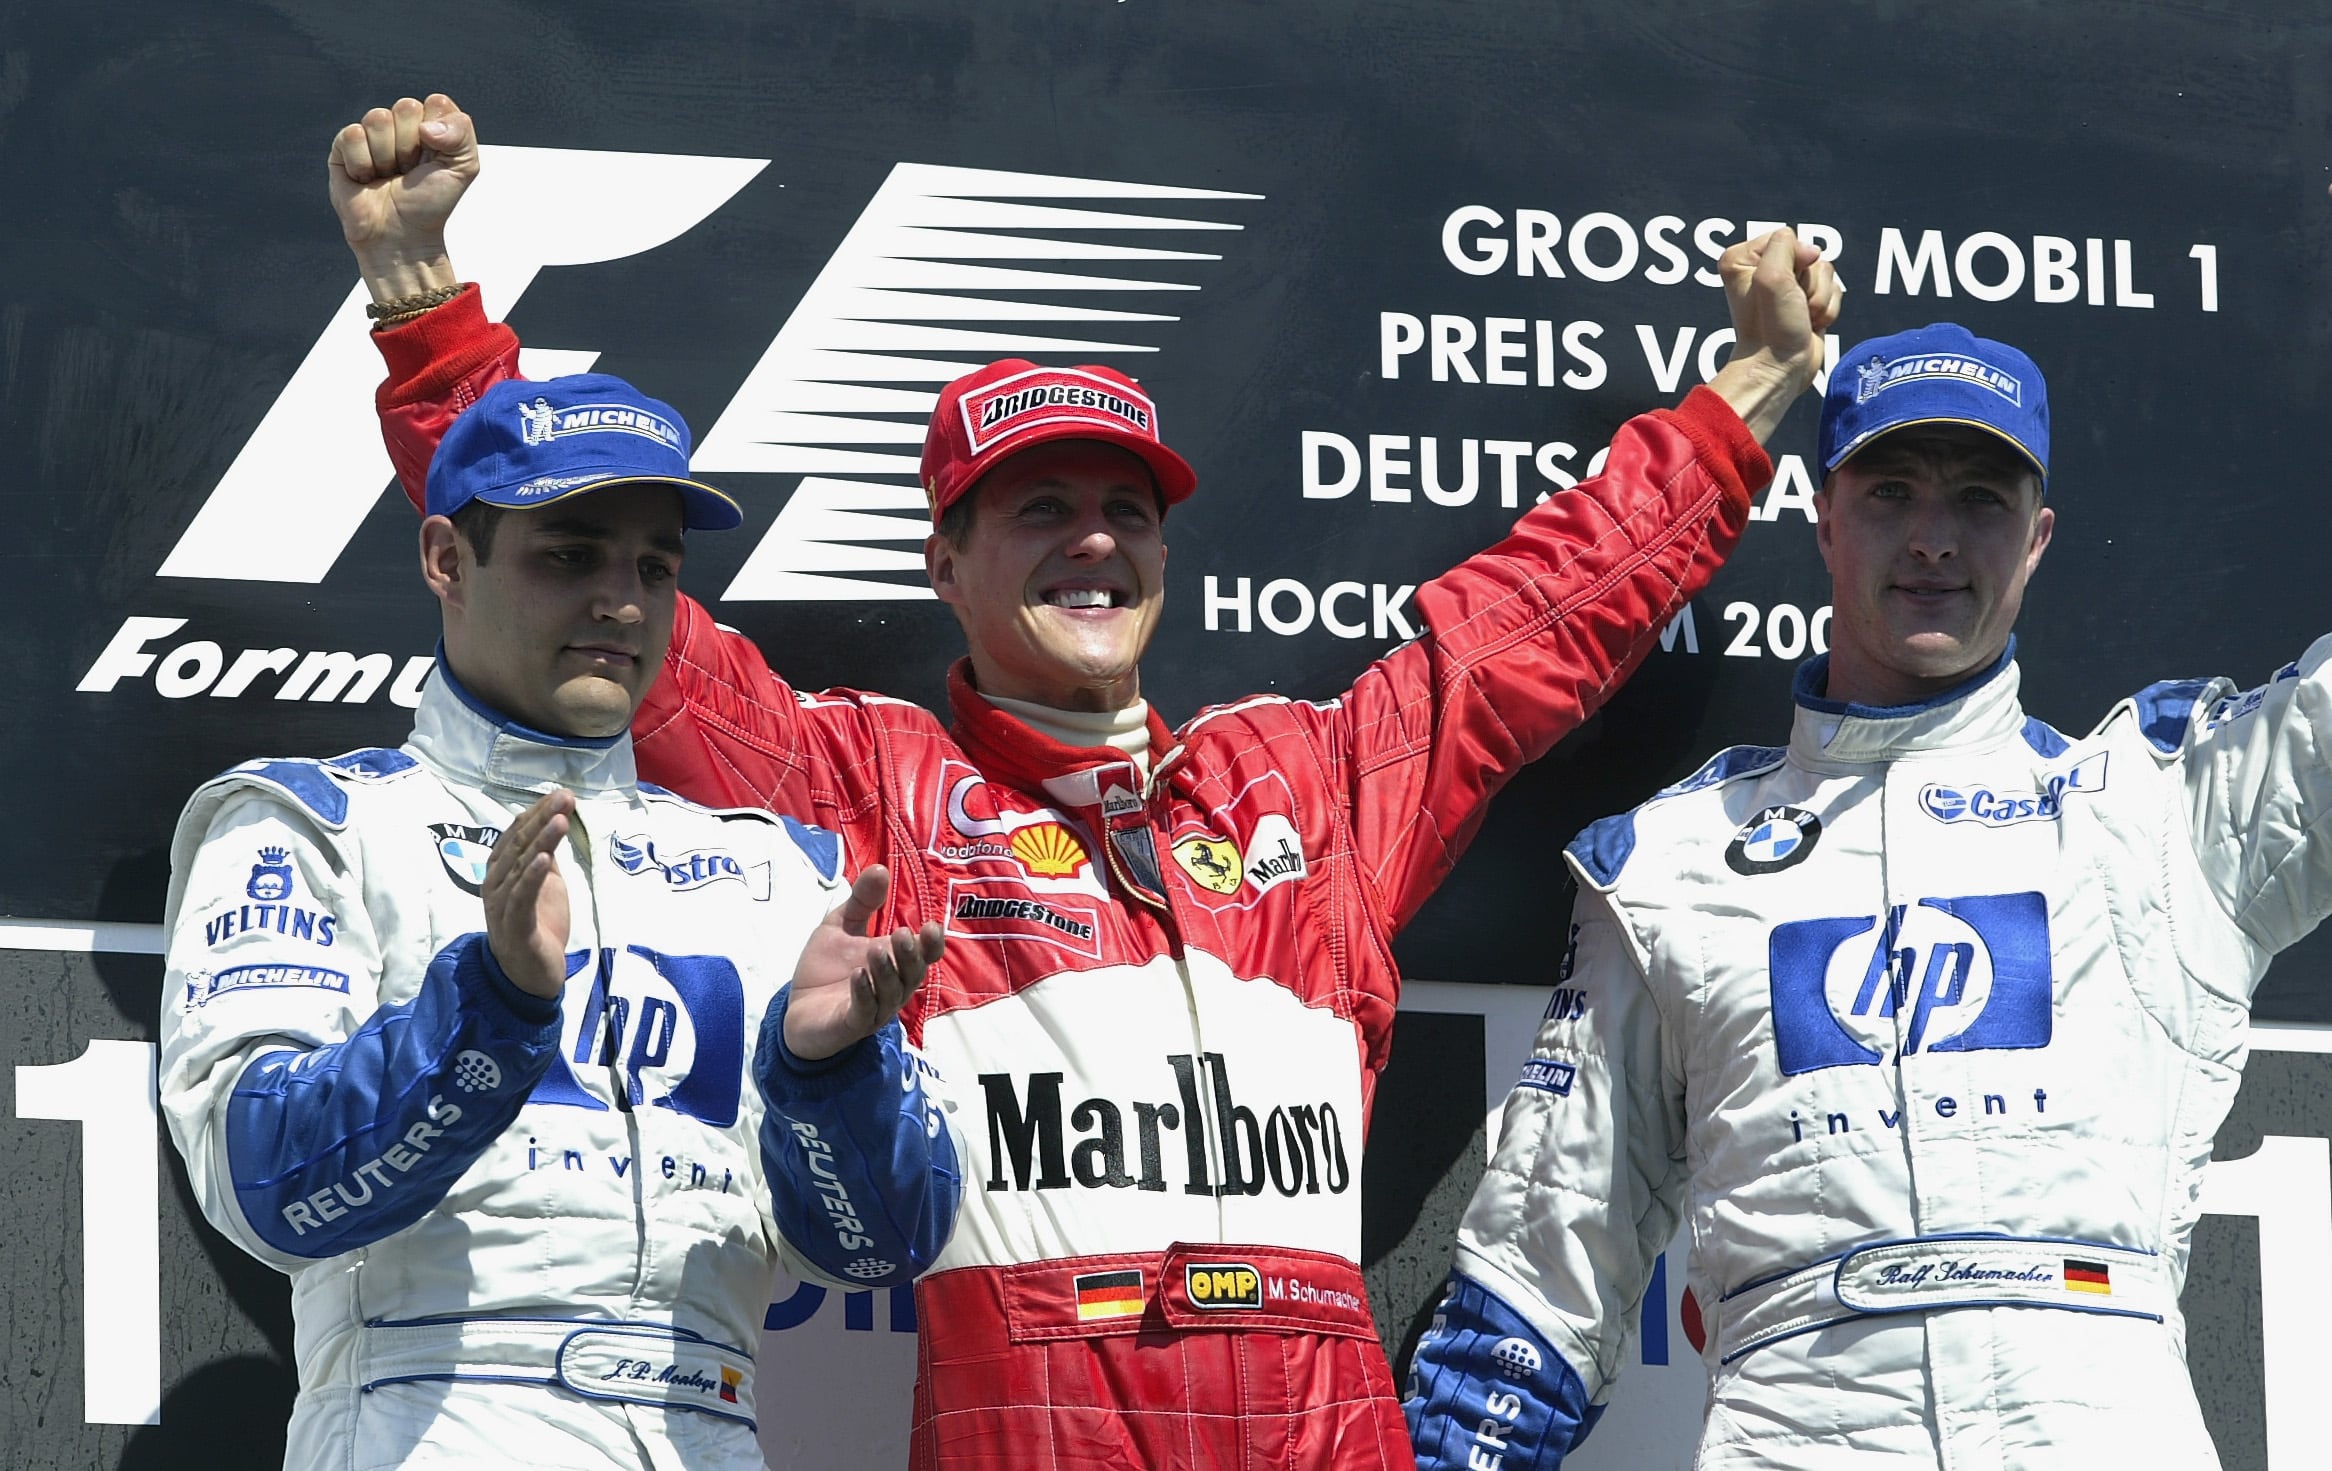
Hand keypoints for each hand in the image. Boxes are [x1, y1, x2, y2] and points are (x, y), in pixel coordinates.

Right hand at [327, 93, 478, 302]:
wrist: (401, 236)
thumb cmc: (430, 203)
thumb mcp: (464, 168)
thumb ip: (462, 133)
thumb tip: (426, 126)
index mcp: (430, 125)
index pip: (436, 103)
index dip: (439, 135)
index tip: (437, 160)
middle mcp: (400, 124)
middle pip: (406, 107)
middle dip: (412, 146)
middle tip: (410, 171)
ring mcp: (371, 133)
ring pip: (378, 118)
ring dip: (388, 156)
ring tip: (389, 175)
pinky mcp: (343, 146)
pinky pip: (353, 135)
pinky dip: (363, 163)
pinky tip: (367, 179)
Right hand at [482, 790, 574, 999]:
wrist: (531, 975)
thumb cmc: (537, 925)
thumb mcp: (545, 883)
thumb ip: (544, 854)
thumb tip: (553, 820)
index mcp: (501, 871)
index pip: (517, 834)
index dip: (538, 813)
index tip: (562, 794)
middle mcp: (496, 884)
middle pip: (518, 845)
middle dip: (542, 819)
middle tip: (565, 798)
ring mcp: (501, 906)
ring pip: (519, 868)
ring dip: (540, 842)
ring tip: (560, 820)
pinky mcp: (514, 928)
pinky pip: (520, 899)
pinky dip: (531, 877)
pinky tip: (544, 859)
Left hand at [783, 866, 944, 1061]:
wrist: (797, 1010)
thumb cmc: (825, 969)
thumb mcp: (841, 926)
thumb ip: (862, 901)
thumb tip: (880, 867)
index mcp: (896, 965)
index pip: (925, 956)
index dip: (932, 944)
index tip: (930, 926)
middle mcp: (892, 989)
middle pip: (912, 975)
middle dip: (909, 955)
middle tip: (900, 934)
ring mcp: (875, 1010)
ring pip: (891, 994)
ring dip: (885, 972)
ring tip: (874, 950)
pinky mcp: (852, 1025)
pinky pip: (864, 1012)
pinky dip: (863, 994)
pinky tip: (857, 975)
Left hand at [1709, 228, 1845, 442]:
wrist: (1780, 367)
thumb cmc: (1771, 327)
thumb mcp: (1771, 276)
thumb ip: (1785, 245)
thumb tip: (1812, 252)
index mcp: (1742, 259)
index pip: (1786, 237)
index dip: (1795, 259)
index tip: (1783, 286)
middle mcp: (1763, 269)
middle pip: (1810, 254)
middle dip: (1810, 282)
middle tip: (1793, 306)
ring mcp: (1787, 287)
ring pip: (1826, 271)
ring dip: (1820, 297)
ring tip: (1802, 317)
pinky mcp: (1806, 302)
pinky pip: (1833, 290)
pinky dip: (1828, 308)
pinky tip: (1811, 324)